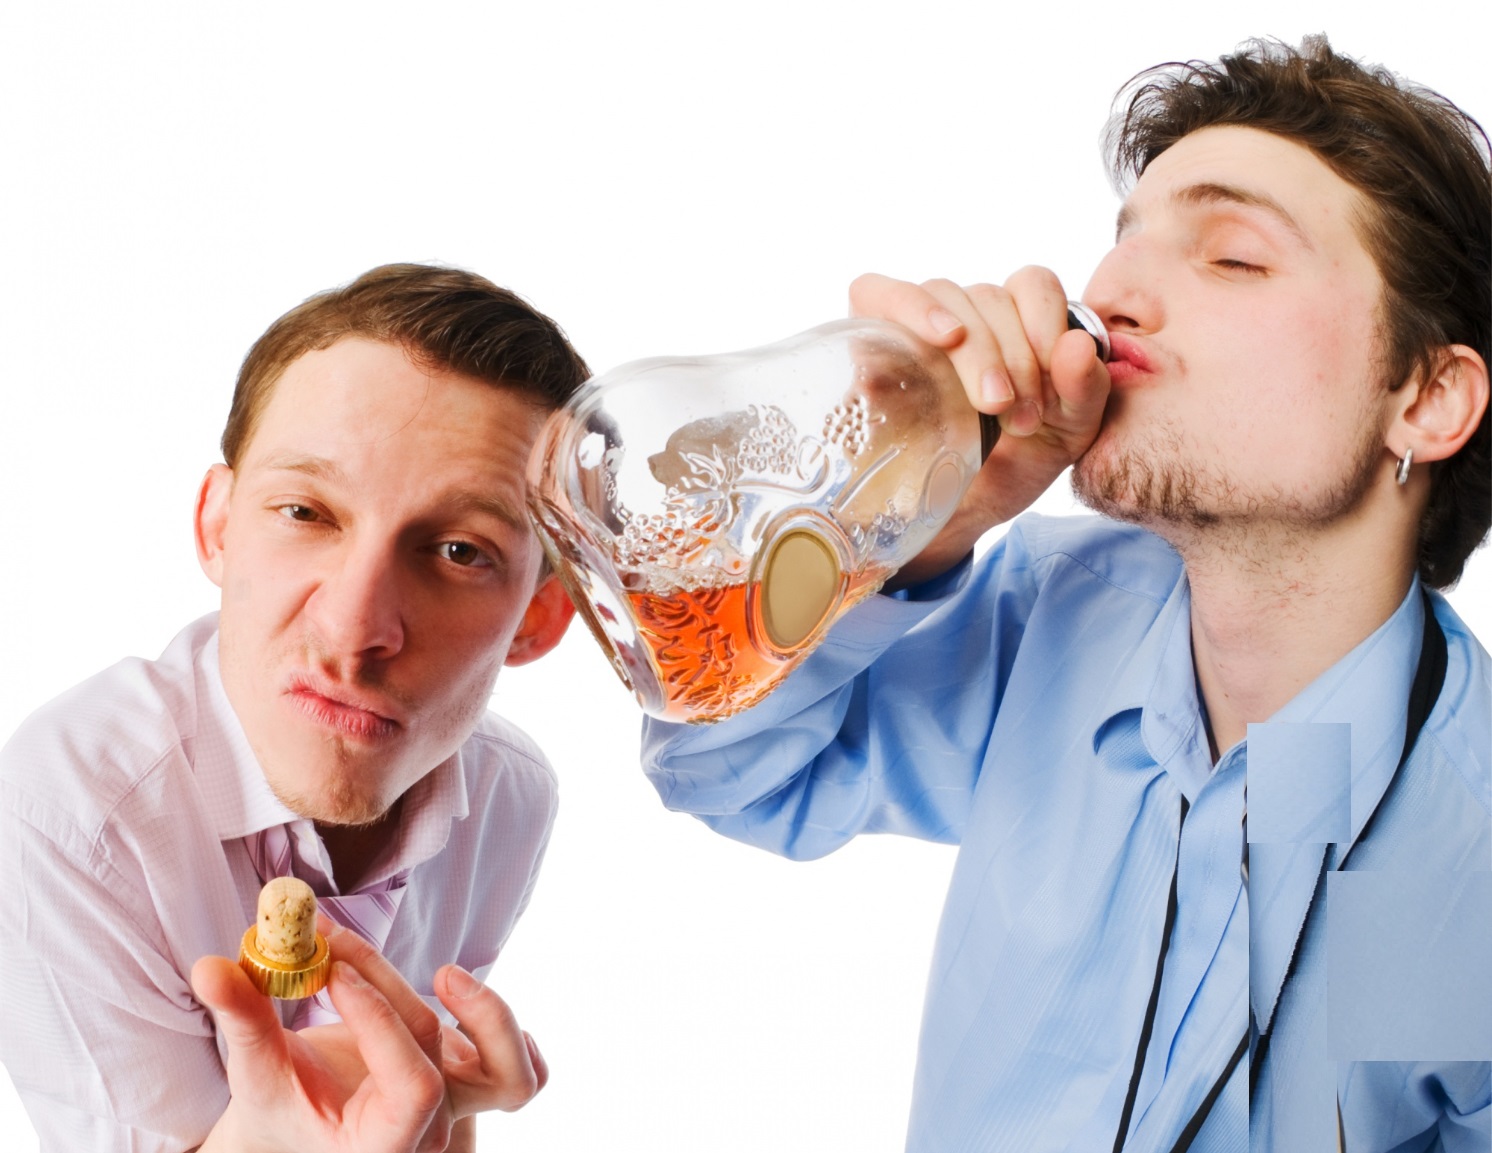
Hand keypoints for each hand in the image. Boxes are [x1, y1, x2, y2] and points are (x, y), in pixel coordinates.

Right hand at [191, 919, 545, 1152]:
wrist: (297, 1129)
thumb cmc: (279, 1109)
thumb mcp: (255, 1073)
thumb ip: (242, 1020)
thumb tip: (210, 964)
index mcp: (383, 1147)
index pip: (414, 1083)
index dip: (380, 1020)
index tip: (330, 968)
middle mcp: (432, 1134)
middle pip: (441, 1058)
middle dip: (391, 991)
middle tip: (339, 946)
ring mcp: (459, 1109)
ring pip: (508, 1071)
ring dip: (488, 1016)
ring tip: (444, 974)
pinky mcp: (470, 1082)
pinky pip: (521, 1072)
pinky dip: (512, 1039)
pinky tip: (463, 996)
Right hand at [850, 269, 1109, 586]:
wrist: (954, 514)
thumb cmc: (1012, 466)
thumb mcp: (1066, 435)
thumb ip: (1086, 392)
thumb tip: (1077, 346)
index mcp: (1015, 321)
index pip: (1031, 284)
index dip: (1046, 325)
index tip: (1051, 391)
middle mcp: (965, 312)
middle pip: (989, 295)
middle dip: (1014, 357)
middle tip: (1019, 419)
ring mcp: (912, 321)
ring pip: (946, 295)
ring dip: (977, 349)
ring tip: (990, 406)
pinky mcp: (866, 335)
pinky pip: (877, 291)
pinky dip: (914, 308)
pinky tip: (943, 338)